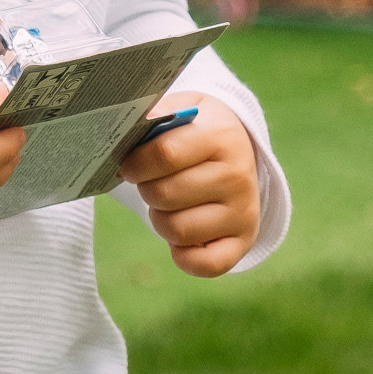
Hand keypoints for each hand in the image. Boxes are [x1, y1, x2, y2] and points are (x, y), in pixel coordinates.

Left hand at [118, 94, 259, 277]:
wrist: (238, 150)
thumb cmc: (197, 131)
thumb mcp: (184, 108)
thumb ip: (157, 112)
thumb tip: (130, 123)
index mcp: (221, 136)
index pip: (165, 154)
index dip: (135, 163)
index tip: (128, 165)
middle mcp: (238, 175)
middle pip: (165, 195)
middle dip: (146, 190)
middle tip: (152, 183)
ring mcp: (243, 211)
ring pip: (176, 229)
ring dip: (160, 219)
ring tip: (168, 204)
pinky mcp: (243, 241)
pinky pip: (205, 264)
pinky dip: (183, 256)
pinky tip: (181, 237)